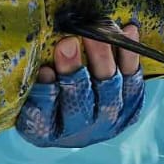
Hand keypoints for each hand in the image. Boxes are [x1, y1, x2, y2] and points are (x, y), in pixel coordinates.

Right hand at [15, 25, 145, 147]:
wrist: (79, 108)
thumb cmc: (45, 89)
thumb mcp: (30, 86)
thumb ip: (30, 75)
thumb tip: (35, 48)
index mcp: (45, 130)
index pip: (43, 115)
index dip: (45, 94)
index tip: (44, 70)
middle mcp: (78, 131)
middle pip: (78, 102)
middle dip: (73, 72)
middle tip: (68, 43)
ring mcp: (107, 121)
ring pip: (108, 92)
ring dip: (102, 60)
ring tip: (96, 34)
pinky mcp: (130, 109)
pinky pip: (133, 82)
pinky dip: (130, 56)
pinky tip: (128, 31)